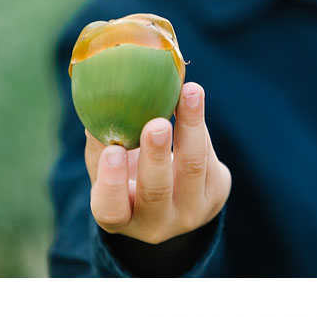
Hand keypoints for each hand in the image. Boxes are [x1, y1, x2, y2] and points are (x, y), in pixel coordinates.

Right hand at [85, 82, 230, 243]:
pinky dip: (197, 123)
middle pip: (157, 192)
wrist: (170, 195)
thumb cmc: (124, 173)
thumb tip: (99, 104)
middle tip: (157, 124)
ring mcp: (191, 212)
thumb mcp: (104, 163)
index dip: (112, 183)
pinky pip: (209, 156)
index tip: (113, 151)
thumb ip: (100, 141)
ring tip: (190, 92)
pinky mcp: (217, 193)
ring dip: (191, 127)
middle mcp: (156, 224)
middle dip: (157, 156)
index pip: (111, 210)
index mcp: (120, 217)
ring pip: (193, 169)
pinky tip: (190, 97)